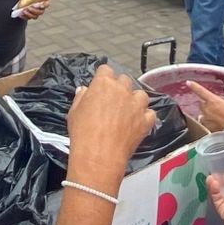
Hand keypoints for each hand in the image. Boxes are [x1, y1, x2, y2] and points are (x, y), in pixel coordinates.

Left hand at [15, 0, 50, 20]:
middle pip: (40, 12)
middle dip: (34, 11)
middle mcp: (41, 9)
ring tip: (24, 11)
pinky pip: (29, 18)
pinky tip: (21, 15)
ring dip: (29, 14)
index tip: (41, 6)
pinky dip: (25, 17)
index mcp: (43, 2)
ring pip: (35, 16)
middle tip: (28, 7)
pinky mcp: (31, 15)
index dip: (45, 6)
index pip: (47, 4)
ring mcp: (36, 13)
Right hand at [66, 65, 155, 188]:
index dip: (103, 78)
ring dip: (135, 100)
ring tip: (127, 111)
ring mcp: (137, 104)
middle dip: (119, 88)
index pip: (106, 70)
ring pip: (141, 95)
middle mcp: (123, 89)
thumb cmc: (82, 133)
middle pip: (125, 80)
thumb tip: (85, 90)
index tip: (100, 86)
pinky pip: (150, 113)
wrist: (98, 155)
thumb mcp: (74, 112)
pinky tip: (137, 124)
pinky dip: (145, 117)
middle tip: (112, 101)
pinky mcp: (146, 120)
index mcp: (103, 83)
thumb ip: (81, 97)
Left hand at [185, 81, 223, 132]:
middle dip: (207, 106)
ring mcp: (206, 119)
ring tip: (218, 119)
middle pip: (202, 105)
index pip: (201, 91)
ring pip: (203, 115)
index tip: (188, 83)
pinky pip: (206, 124)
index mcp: (214, 101)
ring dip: (208, 116)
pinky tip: (218, 126)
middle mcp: (207, 109)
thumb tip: (222, 105)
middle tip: (217, 110)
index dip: (194, 87)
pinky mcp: (207, 128)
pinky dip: (210, 124)